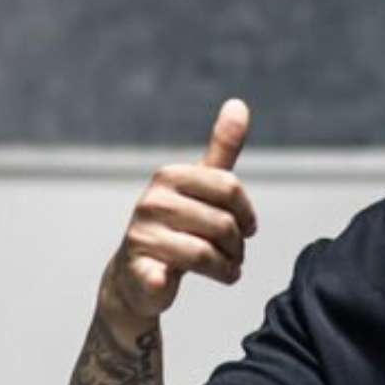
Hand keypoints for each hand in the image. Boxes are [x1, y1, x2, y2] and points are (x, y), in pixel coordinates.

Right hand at [103, 99, 257, 321]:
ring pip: (209, 253)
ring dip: (226, 267)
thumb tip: (239, 103)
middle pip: (225, 224)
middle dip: (237, 245)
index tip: (246, 227)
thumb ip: (222, 149)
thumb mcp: (201, 186)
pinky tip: (168, 280)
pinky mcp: (138, 269)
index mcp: (170, 176)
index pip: (230, 188)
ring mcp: (142, 235)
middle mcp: (151, 201)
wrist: (139, 277)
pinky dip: (166, 281)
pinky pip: (161, 275)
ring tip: (224, 269)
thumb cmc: (179, 227)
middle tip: (233, 254)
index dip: (246, 213)